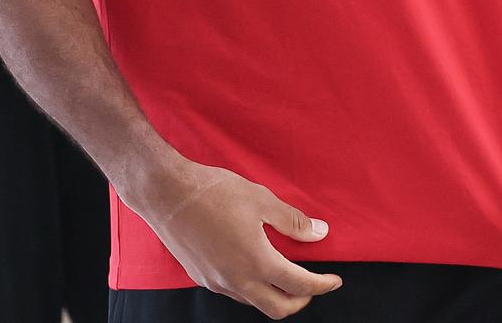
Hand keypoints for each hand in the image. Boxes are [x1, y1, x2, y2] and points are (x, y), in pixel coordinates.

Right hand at [141, 161, 340, 318]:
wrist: (166, 194)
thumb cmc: (213, 192)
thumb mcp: (261, 200)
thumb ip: (293, 222)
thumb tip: (319, 233)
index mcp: (256, 262)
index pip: (299, 285)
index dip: (321, 285)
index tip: (334, 281)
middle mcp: (236, 280)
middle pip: (277, 308)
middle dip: (300, 301)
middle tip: (312, 285)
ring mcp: (217, 282)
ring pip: (254, 302)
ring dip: (274, 295)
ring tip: (284, 273)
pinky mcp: (201, 277)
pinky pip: (234, 293)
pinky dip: (252, 287)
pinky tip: (254, 266)